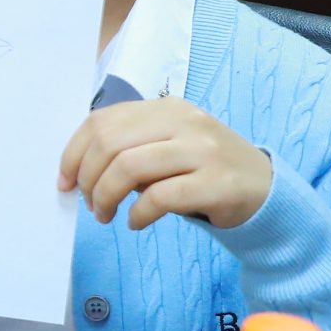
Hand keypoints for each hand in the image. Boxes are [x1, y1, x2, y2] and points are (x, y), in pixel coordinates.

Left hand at [60, 99, 272, 230]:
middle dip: (88, 179)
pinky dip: (138, 214)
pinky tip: (136, 223)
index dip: (73, 154)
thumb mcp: (166, 147)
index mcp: (166, 108)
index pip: (101, 121)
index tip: (64, 183)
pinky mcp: (216, 183)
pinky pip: (160, 198)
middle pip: (110, 144)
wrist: (265, 188)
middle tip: (89, 204)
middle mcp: (184, 121)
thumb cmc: (203, 170)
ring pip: (129, 167)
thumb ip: (129, 149)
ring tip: (106, 215)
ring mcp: (203, 150)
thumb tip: (78, 173)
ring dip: (106, 197)